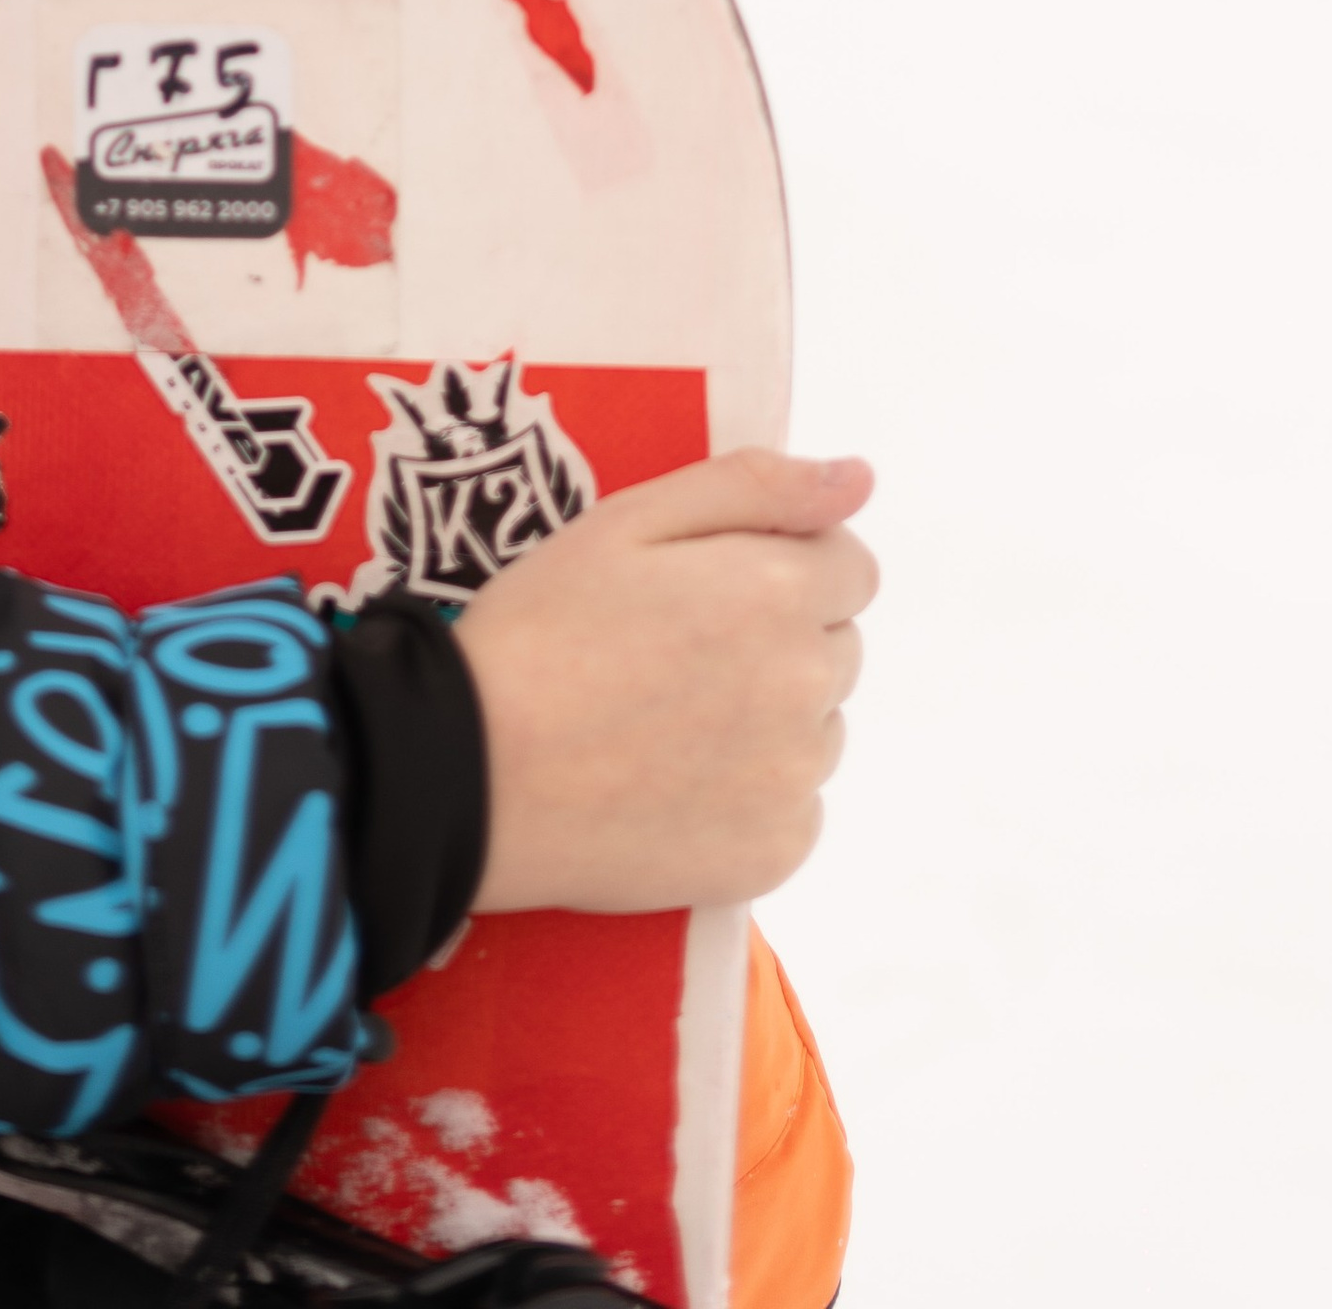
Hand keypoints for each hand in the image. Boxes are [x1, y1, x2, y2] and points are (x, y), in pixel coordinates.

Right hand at [456, 448, 875, 911]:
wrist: (473, 772)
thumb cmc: (541, 630)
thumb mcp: (628, 521)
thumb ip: (752, 486)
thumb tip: (858, 477)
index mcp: (778, 592)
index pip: (851, 566)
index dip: (784, 565)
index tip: (711, 587)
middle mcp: (806, 686)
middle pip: (837, 647)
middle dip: (778, 638)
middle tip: (674, 653)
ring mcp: (793, 780)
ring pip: (818, 728)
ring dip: (769, 718)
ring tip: (665, 720)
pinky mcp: (773, 854)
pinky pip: (794, 808)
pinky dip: (752, 795)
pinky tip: (673, 782)